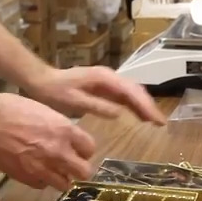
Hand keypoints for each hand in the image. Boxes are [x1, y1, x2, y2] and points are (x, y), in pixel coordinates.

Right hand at [0, 92, 97, 191]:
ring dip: (61, 177)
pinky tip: (35, 170)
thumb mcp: (42, 110)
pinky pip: (43, 186)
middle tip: (70, 163)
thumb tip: (63, 133)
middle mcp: (59, 152)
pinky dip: (42, 180)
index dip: (84, 149)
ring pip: (65, 184)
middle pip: (84, 171)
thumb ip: (57, 125)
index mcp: (64, 130)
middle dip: (79, 167)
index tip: (78, 148)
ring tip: (52, 169)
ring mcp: (43, 168)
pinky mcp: (27, 179)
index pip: (89, 148)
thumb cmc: (10, 108)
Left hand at [25, 66, 165, 125]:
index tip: (157, 120)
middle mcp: (109, 76)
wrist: (40, 81)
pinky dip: (133, 105)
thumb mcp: (73, 100)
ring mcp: (106, 80)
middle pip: (135, 90)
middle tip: (161, 124)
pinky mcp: (103, 87)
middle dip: (149, 106)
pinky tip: (138, 116)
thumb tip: (119, 112)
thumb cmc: (55, 91)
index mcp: (104, 78)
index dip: (145, 106)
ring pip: (131, 92)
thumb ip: (95, 105)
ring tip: (155, 122)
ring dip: (143, 105)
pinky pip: (123, 95)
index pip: (131, 91)